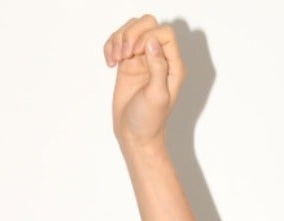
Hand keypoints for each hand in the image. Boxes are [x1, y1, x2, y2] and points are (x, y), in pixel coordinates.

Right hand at [104, 14, 181, 147]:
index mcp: (173, 66)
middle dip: (132, 33)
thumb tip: (152, 42)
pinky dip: (111, 46)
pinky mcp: (128, 62)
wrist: (135, 134)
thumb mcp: (157, 95)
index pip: (165, 33)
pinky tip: (110, 62)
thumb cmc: (149, 120)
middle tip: (125, 55)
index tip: (136, 54)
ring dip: (119, 38)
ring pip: (132, 28)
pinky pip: (119, 40)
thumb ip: (158, 67)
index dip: (148, 36)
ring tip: (116, 59)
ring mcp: (143, 59)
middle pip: (148, 24)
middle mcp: (160, 59)